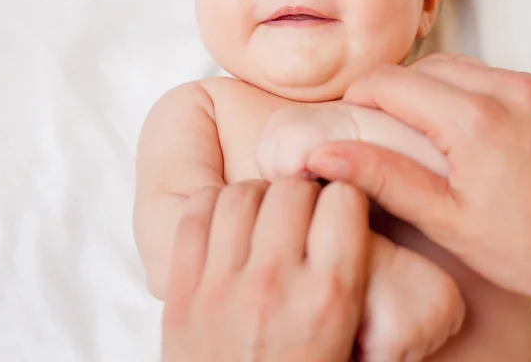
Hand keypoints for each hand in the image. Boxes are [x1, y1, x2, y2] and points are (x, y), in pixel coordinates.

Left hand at [162, 178, 369, 361]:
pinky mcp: (182, 290)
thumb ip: (348, 276)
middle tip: (298, 213)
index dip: (342, 199)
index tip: (336, 209)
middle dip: (300, 193)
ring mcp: (222, 285)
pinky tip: (225, 224)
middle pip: (291, 190)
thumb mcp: (342, 340)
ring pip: (241, 194)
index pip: (342, 202)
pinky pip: (195, 214)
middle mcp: (274, 284)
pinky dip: (211, 206)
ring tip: (261, 217)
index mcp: (328, 300)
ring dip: (256, 196)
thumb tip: (341, 215)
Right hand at [307, 54, 530, 302]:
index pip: (388, 82)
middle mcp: (507, 90)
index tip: (353, 120)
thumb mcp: (450, 221)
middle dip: (393, 91)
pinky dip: (465, 91)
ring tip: (424, 130)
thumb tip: (326, 153)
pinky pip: (489, 75)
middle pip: (422, 67)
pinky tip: (464, 128)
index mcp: (473, 121)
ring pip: (456, 66)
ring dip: (429, 89)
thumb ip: (384, 178)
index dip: (359, 98)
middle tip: (385, 129)